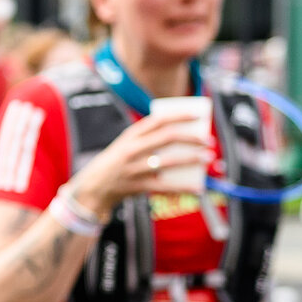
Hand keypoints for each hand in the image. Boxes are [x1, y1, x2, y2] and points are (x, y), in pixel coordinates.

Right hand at [70, 115, 215, 214]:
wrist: (93, 187)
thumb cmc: (117, 163)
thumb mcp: (126, 145)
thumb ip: (150, 140)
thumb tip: (186, 139)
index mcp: (130, 135)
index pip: (157, 120)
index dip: (179, 115)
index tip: (198, 114)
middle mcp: (131, 149)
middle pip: (166, 138)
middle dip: (191, 137)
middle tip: (208, 140)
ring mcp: (133, 168)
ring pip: (168, 162)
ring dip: (191, 159)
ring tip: (207, 157)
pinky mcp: (136, 186)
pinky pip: (165, 187)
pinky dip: (183, 187)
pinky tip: (198, 187)